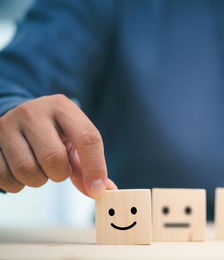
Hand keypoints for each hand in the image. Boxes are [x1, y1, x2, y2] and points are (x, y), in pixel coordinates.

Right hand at [0, 94, 115, 197]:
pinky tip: (20, 172)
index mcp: (62, 107)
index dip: (95, 167)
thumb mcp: (73, 140)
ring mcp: (6, 125)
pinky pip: (4, 177)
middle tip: (57, 169)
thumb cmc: (54, 133)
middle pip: (53, 158)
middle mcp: (33, 112)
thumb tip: (105, 190)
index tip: (97, 189)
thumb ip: (88, 166)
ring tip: (38, 168)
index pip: (87, 137)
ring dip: (37, 180)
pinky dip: (16, 185)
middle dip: (59, 174)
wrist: (18, 119)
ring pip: (26, 170)